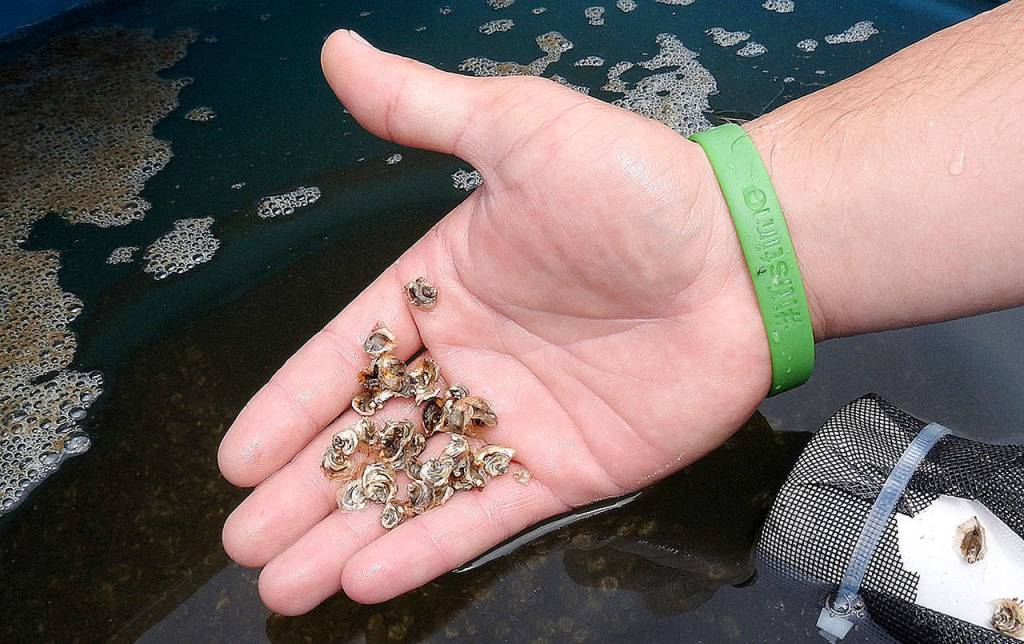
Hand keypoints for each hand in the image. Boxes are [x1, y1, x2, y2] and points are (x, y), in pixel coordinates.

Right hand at [218, 29, 775, 614]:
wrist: (745, 252)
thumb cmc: (640, 187)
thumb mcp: (519, 130)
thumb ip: (422, 108)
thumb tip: (337, 50)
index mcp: (444, 289)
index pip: (346, 357)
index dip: (289, 408)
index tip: (235, 457)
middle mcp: (471, 359)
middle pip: (368, 436)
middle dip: (303, 489)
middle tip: (242, 541)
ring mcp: (517, 418)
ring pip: (415, 487)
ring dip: (346, 534)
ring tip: (284, 579)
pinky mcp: (568, 465)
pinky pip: (485, 513)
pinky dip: (429, 548)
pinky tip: (369, 576)